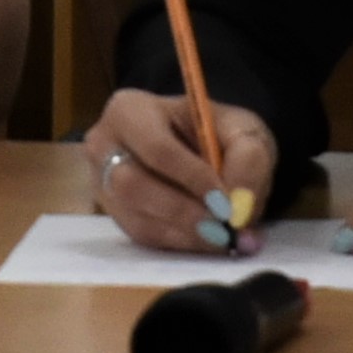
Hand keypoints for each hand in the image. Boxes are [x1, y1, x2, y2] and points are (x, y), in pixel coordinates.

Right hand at [86, 87, 280, 251]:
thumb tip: (238, 205)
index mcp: (130, 110)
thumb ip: (248, 160)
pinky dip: (181, 243)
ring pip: (137, 216)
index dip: (193, 179)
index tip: (228, 203)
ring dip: (186, 232)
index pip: (156, 149)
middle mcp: (104, 145)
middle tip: (225, 228)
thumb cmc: (215, 132)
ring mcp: (103, 183)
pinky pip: (143, 236)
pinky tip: (208, 239)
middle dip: (185, 212)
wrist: (201, 148)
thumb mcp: (242, 129)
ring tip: (225, 237)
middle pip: (133, 186)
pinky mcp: (115, 214)